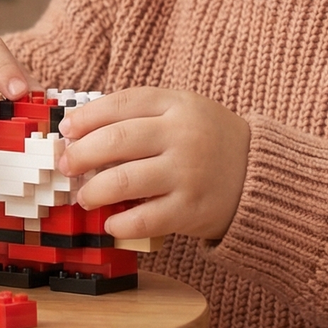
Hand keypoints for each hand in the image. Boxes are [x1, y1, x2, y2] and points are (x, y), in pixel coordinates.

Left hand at [58, 88, 249, 240]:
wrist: (260, 177)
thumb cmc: (209, 142)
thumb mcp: (183, 112)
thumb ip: (141, 115)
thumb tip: (81, 130)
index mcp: (178, 105)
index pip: (121, 104)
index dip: (86, 117)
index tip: (67, 129)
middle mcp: (183, 136)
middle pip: (115, 141)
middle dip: (79, 155)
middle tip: (67, 165)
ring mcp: (188, 174)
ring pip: (122, 181)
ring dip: (92, 192)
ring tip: (85, 197)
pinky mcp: (191, 210)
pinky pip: (142, 220)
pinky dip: (119, 224)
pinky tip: (111, 222)